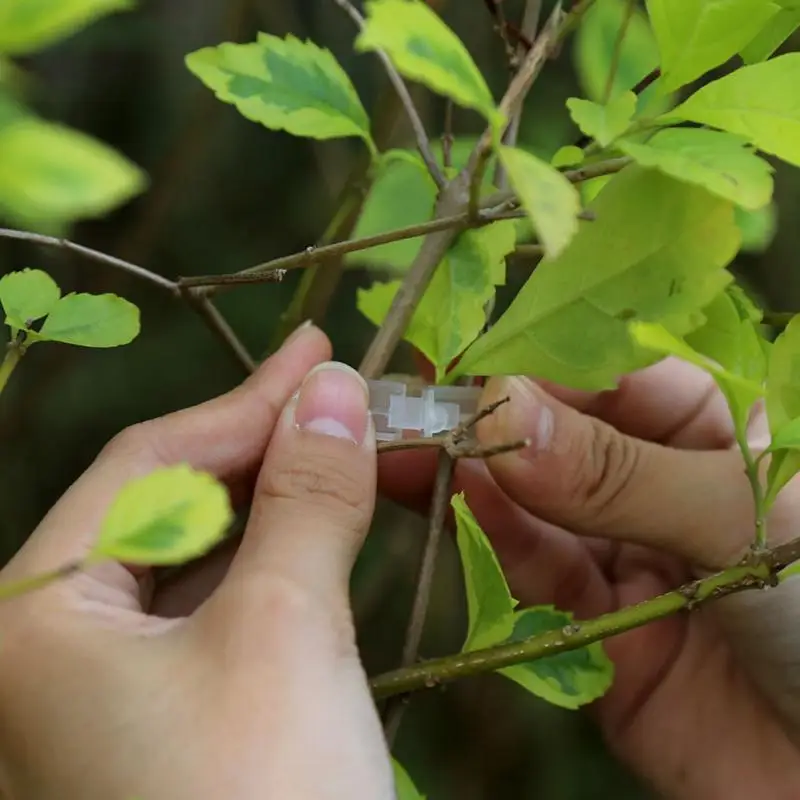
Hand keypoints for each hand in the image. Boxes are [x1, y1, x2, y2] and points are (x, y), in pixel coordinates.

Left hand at [0, 324, 393, 799]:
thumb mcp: (287, 634)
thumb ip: (307, 498)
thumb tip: (335, 388)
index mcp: (38, 616)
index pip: (155, 464)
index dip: (248, 400)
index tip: (321, 352)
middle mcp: (54, 649)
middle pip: (173, 505)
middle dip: (266, 446)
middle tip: (345, 397)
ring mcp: (109, 691)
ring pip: (201, 559)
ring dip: (281, 503)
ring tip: (347, 450)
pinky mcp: (166, 722)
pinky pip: (220, 612)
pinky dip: (279, 566)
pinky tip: (324, 538)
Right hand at [383, 359, 799, 798]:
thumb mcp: (744, 519)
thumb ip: (620, 473)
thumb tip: (501, 412)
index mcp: (715, 427)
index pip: (607, 373)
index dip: (536, 362)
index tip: (467, 364)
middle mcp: (658, 482)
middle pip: (556, 436)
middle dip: (487, 420)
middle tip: (411, 406)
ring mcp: (624, 553)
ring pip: (533, 505)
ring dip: (471, 477)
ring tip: (409, 449)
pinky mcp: (594, 626)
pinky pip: (535, 574)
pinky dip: (492, 539)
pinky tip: (452, 502)